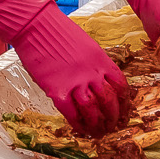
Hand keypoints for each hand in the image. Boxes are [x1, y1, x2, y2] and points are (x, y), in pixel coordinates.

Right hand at [12, 6, 130, 136]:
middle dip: (113, 117)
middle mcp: (92, 73)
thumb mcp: (86, 45)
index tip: (123, 111)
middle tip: (111, 126)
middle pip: (109, 101)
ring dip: (97, 124)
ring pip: (93, 110)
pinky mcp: (57, 90)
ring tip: (97, 132)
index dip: (124, 102)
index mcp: (101, 60)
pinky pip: (71, 113)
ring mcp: (75, 82)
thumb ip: (93, 64)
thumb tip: (96, 80)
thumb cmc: (57, 31)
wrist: (35, 26)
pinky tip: (80, 129)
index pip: (120, 85)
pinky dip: (77, 124)